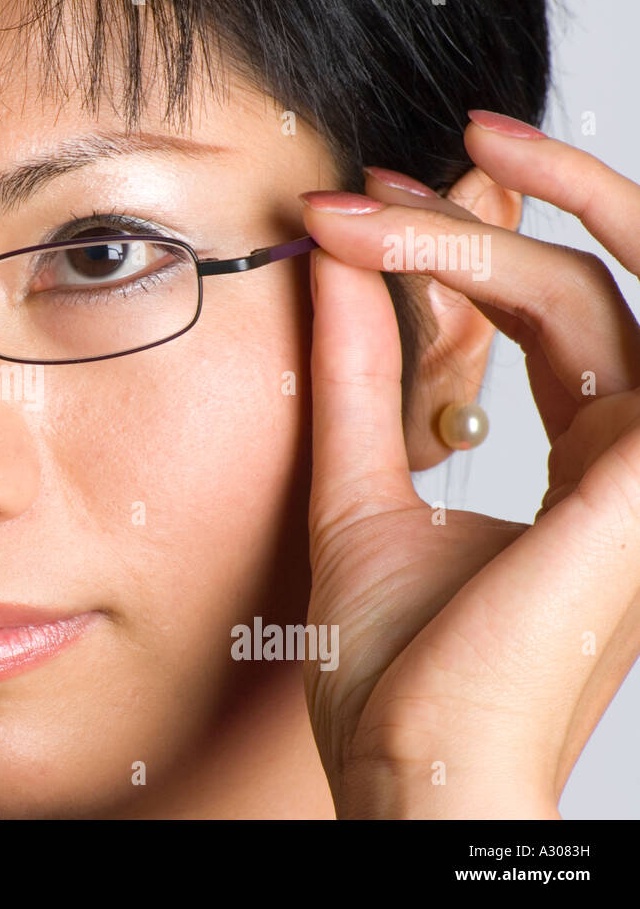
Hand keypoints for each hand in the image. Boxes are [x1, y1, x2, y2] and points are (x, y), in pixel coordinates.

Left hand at [300, 111, 639, 817]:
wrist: (415, 768)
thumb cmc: (400, 671)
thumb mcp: (363, 491)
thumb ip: (360, 378)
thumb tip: (331, 267)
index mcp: (590, 470)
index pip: (554, 320)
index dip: (463, 254)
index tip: (359, 214)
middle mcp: (636, 457)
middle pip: (575, 288)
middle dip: (481, 216)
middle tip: (386, 172)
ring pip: (587, 289)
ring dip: (481, 227)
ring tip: (384, 187)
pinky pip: (611, 321)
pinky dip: (524, 258)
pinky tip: (434, 218)